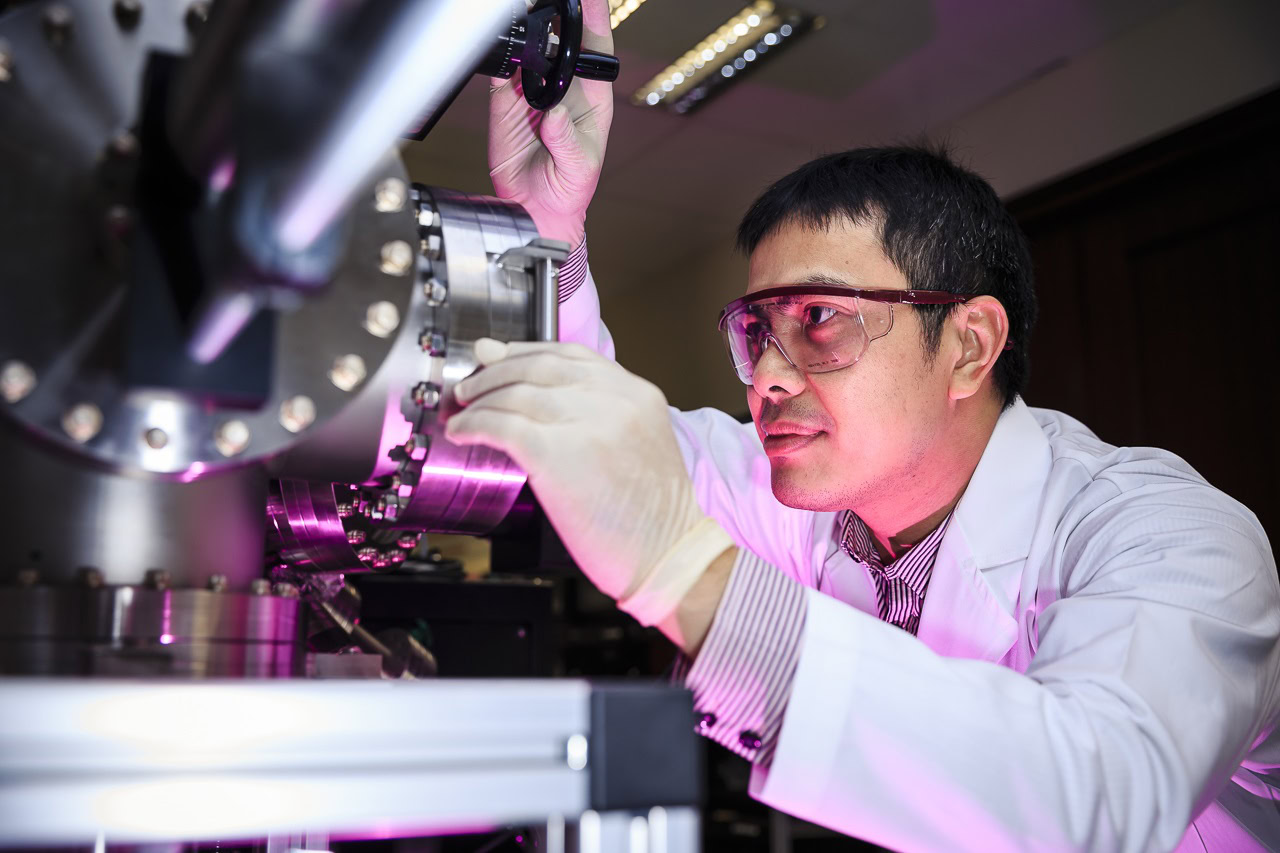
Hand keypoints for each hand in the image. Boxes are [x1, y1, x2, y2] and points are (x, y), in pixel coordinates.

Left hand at [446, 339, 703, 601]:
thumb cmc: (647, 514)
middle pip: (538, 366)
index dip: (524, 353)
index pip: (570, 354)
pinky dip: (475, 426)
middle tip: (468, 387)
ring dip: (479, 401)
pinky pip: (503, 426)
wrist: (668, 556)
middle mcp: (615, 400)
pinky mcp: (558, 454)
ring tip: (463, 413)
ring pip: (516, 393)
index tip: (497, 359)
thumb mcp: (635, 445)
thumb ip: (589, 411)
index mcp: (637, 394)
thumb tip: (536, 384)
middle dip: (494, 373)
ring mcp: (588, 424)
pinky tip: (463, 435)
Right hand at [488, 0, 613, 247]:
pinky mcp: (506, 100)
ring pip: (530, 49)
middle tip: (548, 1)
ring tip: (523, 15)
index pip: (597, 48)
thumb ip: (567, 140)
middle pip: (561, 39)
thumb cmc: (570, 189)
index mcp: (593, 96)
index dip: (594, 18)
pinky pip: (501, 70)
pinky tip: (501, 46)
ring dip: (526, 31)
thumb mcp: (579, 168)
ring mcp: (534, 90)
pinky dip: (499, 55)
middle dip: (556, 16)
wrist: (535, 208)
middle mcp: (564, 87)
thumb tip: (554, 113)